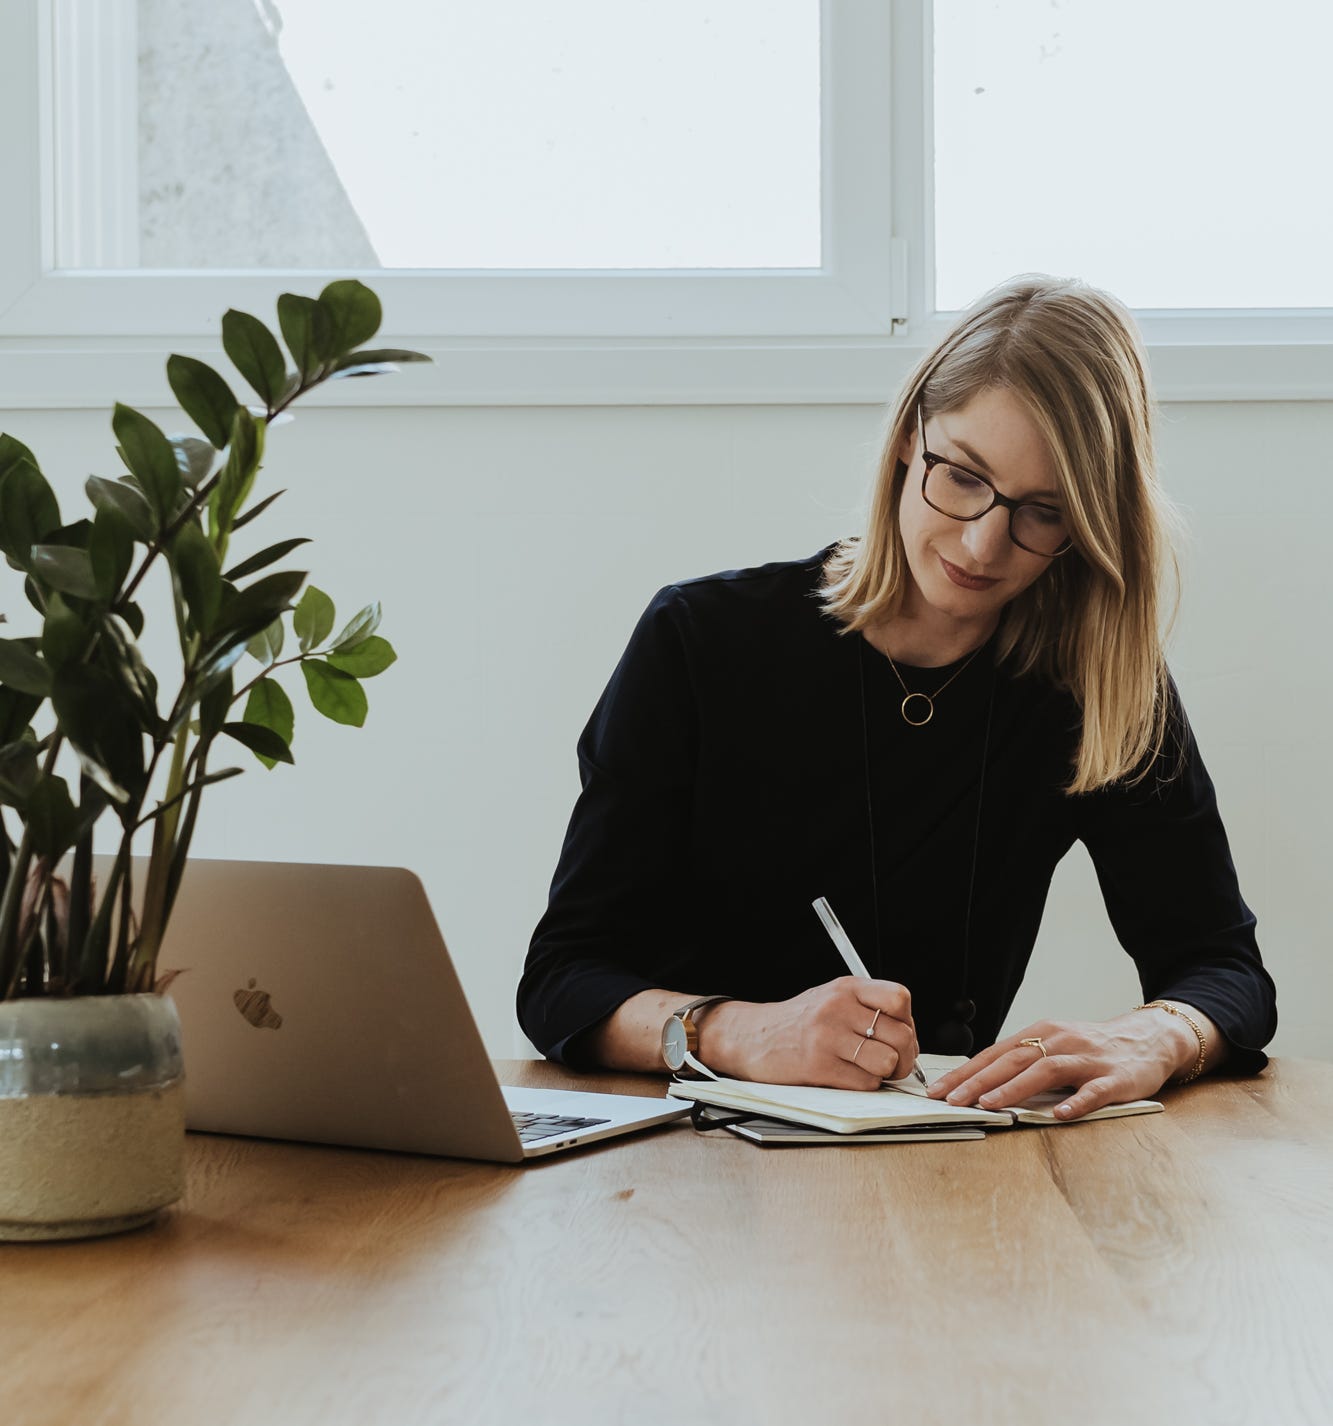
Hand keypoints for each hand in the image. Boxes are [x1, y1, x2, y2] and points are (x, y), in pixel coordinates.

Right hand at [704, 977, 917, 1089]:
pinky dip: (863, 1085)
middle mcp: (838, 1007)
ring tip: (869, 1070)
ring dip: (885, 1073)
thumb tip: (908, 1037)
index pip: (899, 998)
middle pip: (901, 1035)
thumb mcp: (831, 999)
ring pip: (887, 1062)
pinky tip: (848, 1076)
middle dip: (904, 1056)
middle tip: (892, 1062)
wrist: (751, 1036)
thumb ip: (867, 1008)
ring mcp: (827, 1037)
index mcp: (846, 988)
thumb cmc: (797, 1022)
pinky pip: (865, 1083)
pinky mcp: (818, 1066)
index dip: (907, 1021)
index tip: (898, 1033)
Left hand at [925, 1011, 1192, 1120]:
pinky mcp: (1114, 1078)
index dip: (965, 1072)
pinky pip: (1093, 1091)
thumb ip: (1023, 1062)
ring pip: (1046, 1071)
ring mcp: (1087, 1059)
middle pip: (1012, 1060)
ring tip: (990, 1104)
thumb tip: (979, 1083)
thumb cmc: (1091, 1048)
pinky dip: (1075, 1102)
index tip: (938, 1090)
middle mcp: (1060, 1042)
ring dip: (1015, 1088)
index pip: (994, 1054)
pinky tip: (1058, 1115)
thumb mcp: (1053, 1047)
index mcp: (1040, 1034)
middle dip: (979, 1081)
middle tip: (953, 1100)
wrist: (1147, 1040)